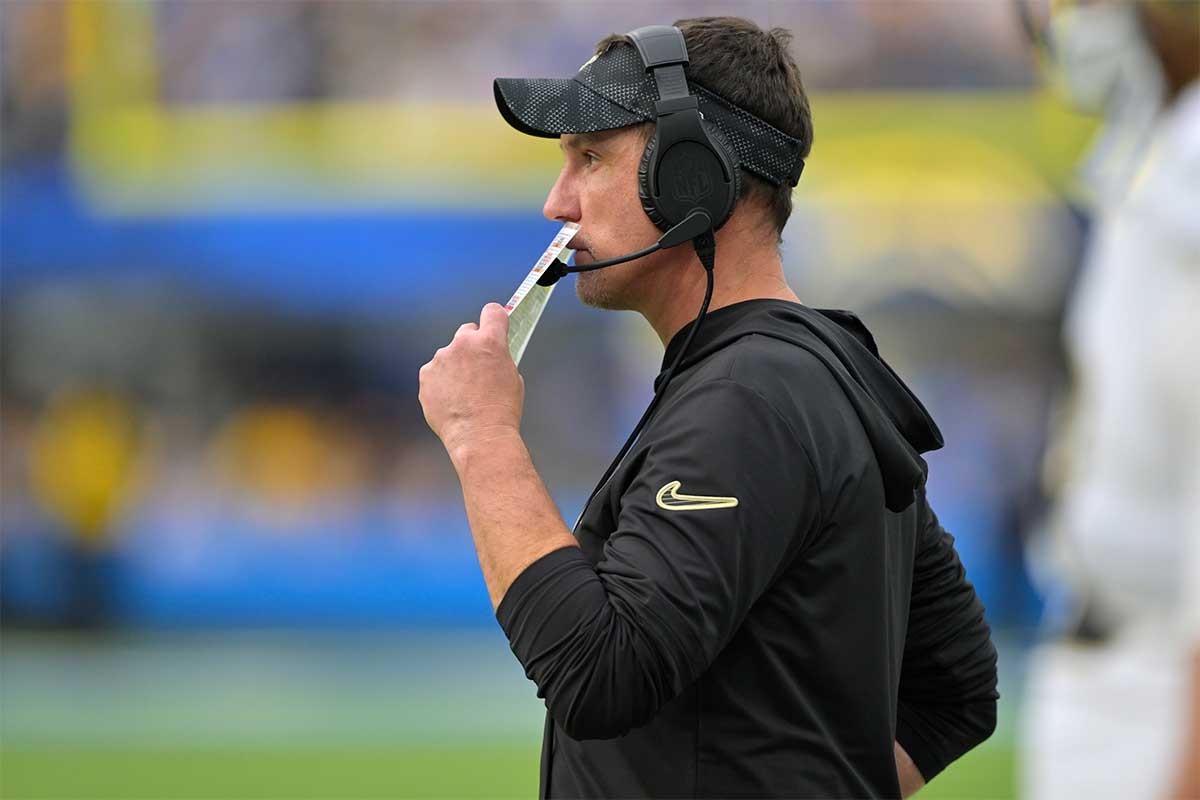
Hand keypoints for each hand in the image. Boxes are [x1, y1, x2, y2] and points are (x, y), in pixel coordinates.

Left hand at [419, 303, 523, 460]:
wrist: (479, 437)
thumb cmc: (501, 410)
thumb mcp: (512, 377)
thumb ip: (499, 358)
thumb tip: (490, 356)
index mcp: (490, 341)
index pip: (493, 312)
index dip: (495, 319)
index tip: (494, 326)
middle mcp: (463, 344)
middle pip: (467, 331)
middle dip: (472, 344)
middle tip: (478, 367)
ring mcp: (441, 358)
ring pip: (449, 355)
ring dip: (455, 366)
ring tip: (464, 394)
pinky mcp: (426, 375)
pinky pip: (435, 372)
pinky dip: (441, 382)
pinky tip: (451, 400)